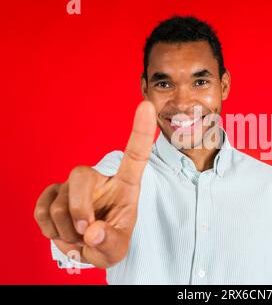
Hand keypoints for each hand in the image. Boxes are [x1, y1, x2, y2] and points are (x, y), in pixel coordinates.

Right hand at [34, 100, 155, 267]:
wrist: (89, 249)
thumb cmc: (110, 240)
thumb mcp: (118, 249)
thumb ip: (110, 242)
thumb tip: (92, 231)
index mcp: (125, 185)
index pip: (135, 155)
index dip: (140, 131)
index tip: (146, 105)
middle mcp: (98, 180)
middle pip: (80, 176)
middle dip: (78, 209)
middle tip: (85, 233)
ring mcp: (73, 186)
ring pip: (59, 204)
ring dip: (66, 232)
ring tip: (79, 239)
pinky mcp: (52, 195)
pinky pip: (42, 210)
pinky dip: (50, 230)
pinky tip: (62, 232)